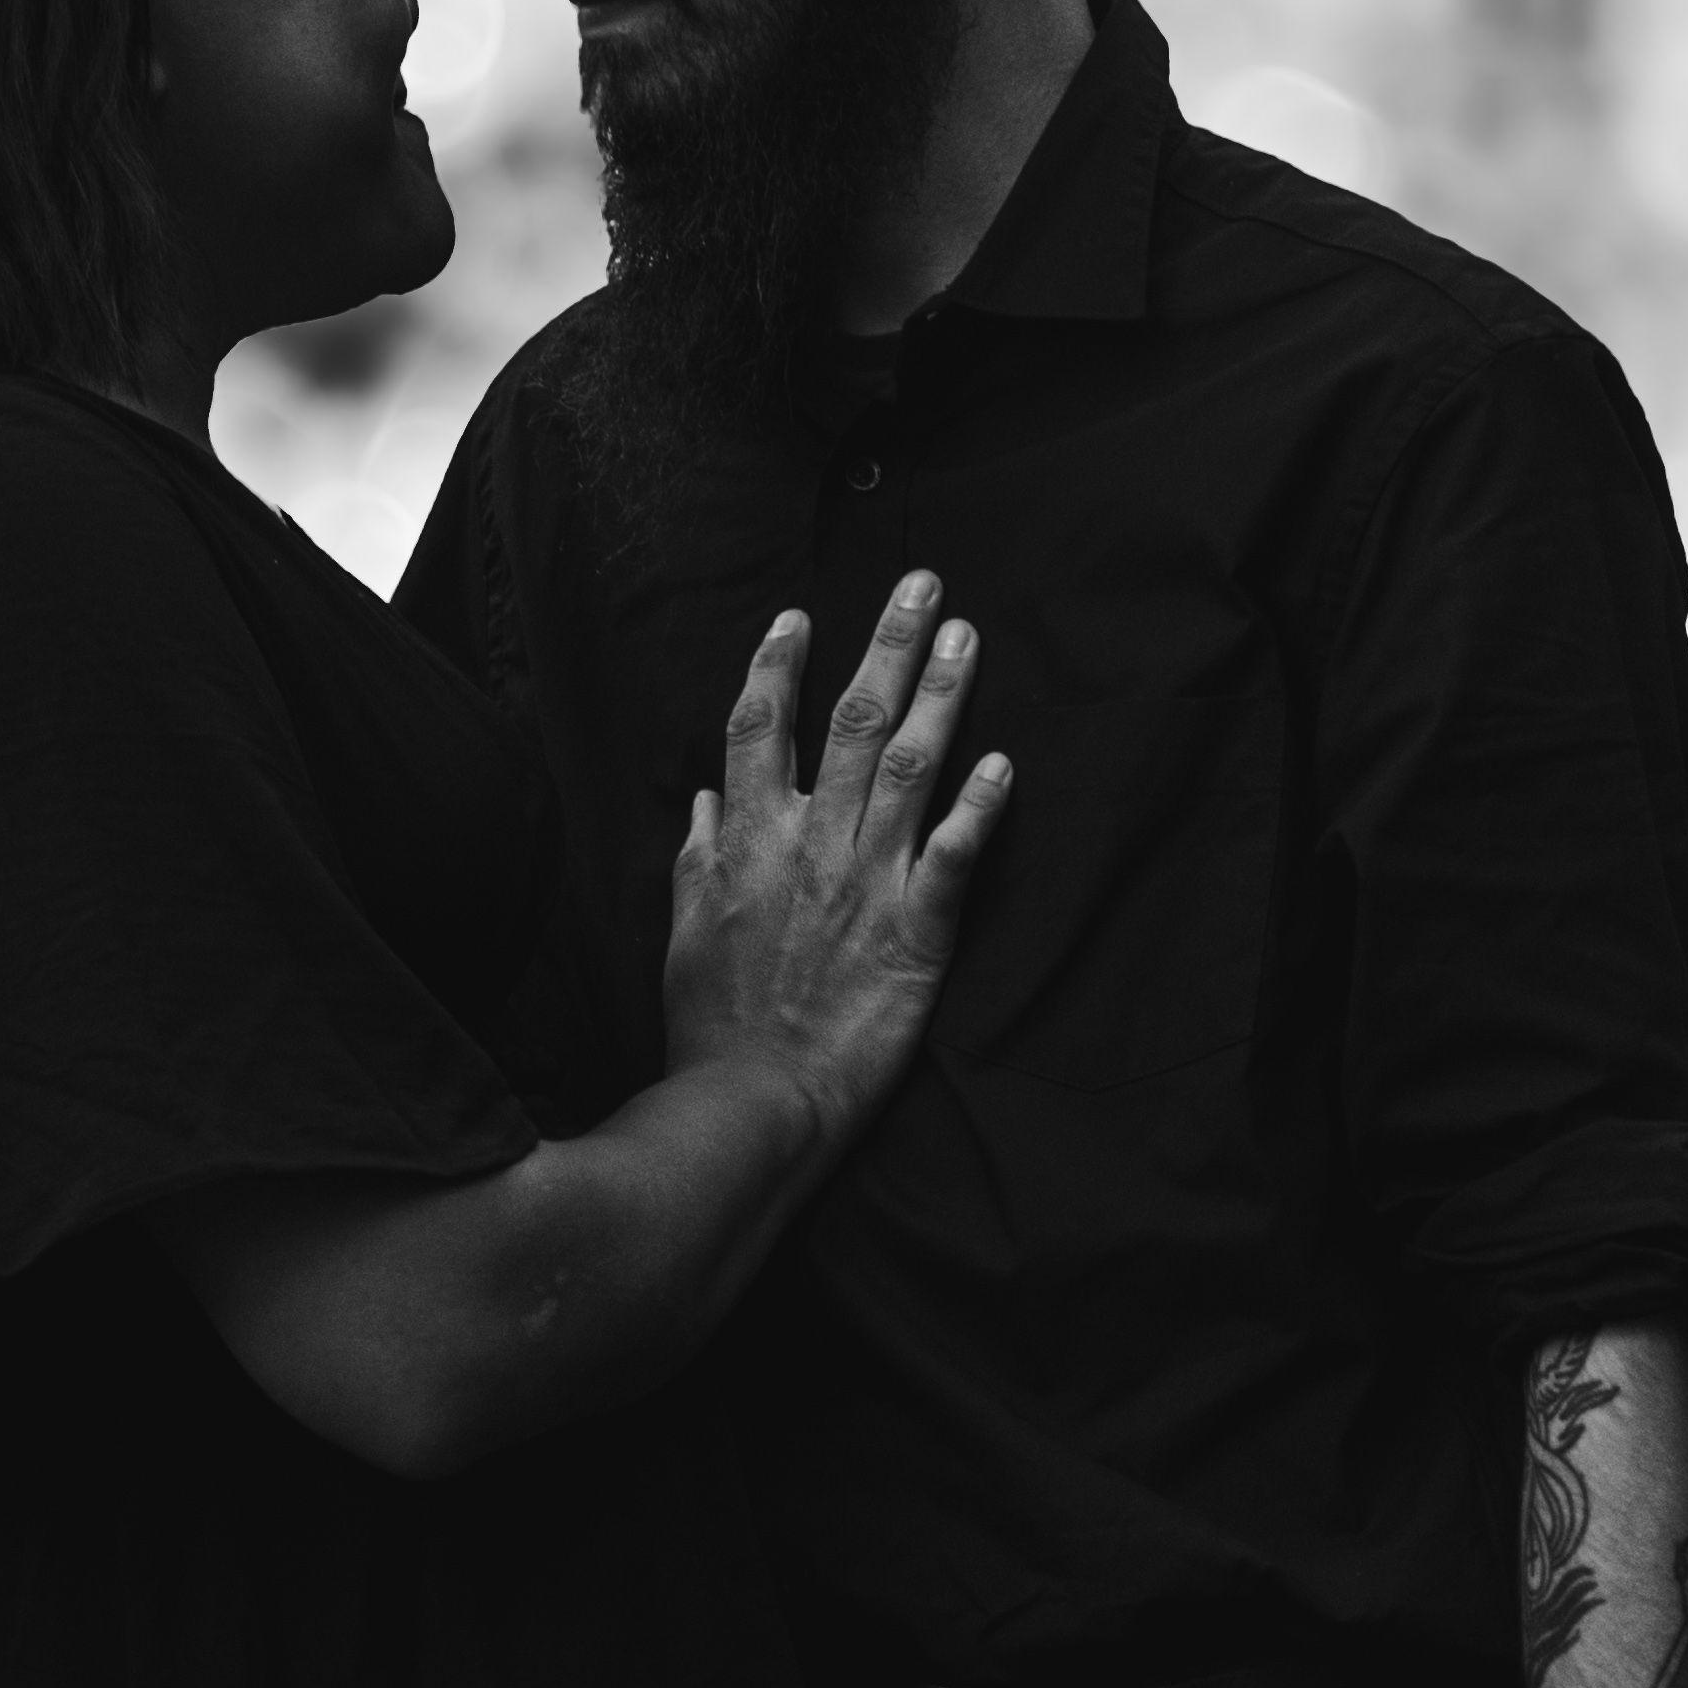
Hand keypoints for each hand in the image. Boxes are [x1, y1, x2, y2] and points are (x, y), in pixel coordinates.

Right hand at [657, 579, 1011, 1140]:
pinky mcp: (916, 934)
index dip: (778, 667)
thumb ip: (697, 860)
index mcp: (748, 842)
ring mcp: (866, 885)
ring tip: (967, 637)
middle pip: (852, 722)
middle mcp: (810, 846)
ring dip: (943, 695)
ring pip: (910, 767)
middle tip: (923, 583)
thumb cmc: (712, 1029)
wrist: (751, 1104)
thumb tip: (702, 803)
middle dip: (888, 645)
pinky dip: (980, 808)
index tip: (799, 616)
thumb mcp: (683, 934)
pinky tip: (1005, 762)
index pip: (759, 730)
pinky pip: (955, 856)